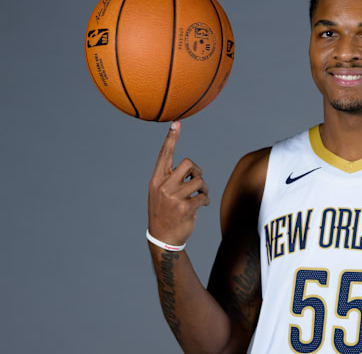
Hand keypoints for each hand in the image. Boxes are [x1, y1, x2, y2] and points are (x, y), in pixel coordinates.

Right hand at [148, 121, 209, 245]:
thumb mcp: (160, 194)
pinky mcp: (185, 208)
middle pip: (188, 163)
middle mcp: (163, 186)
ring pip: (199, 181)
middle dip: (197, 171)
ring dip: (203, 188)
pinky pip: (203, 196)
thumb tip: (190, 168)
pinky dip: (205, 200)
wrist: (163, 238)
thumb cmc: (165, 212)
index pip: (164, 155)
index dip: (171, 139)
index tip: (176, 123)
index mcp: (156, 180)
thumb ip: (171, 179)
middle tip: (197, 180)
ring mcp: (173, 197)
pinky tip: (201, 205)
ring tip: (200, 195)